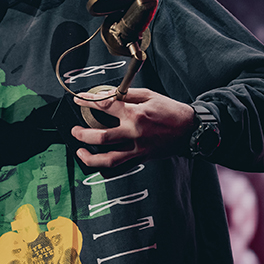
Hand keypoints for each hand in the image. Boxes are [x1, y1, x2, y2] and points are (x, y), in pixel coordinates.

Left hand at [70, 88, 195, 167]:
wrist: (190, 130)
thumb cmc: (170, 110)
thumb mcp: (149, 95)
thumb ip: (126, 94)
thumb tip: (105, 94)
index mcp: (136, 114)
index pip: (105, 106)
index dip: (88, 102)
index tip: (78, 100)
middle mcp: (135, 134)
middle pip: (101, 137)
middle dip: (82, 134)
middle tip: (73, 130)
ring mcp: (138, 149)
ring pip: (108, 160)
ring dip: (90, 157)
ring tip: (79, 151)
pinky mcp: (141, 159)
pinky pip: (120, 169)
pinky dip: (106, 169)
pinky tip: (96, 164)